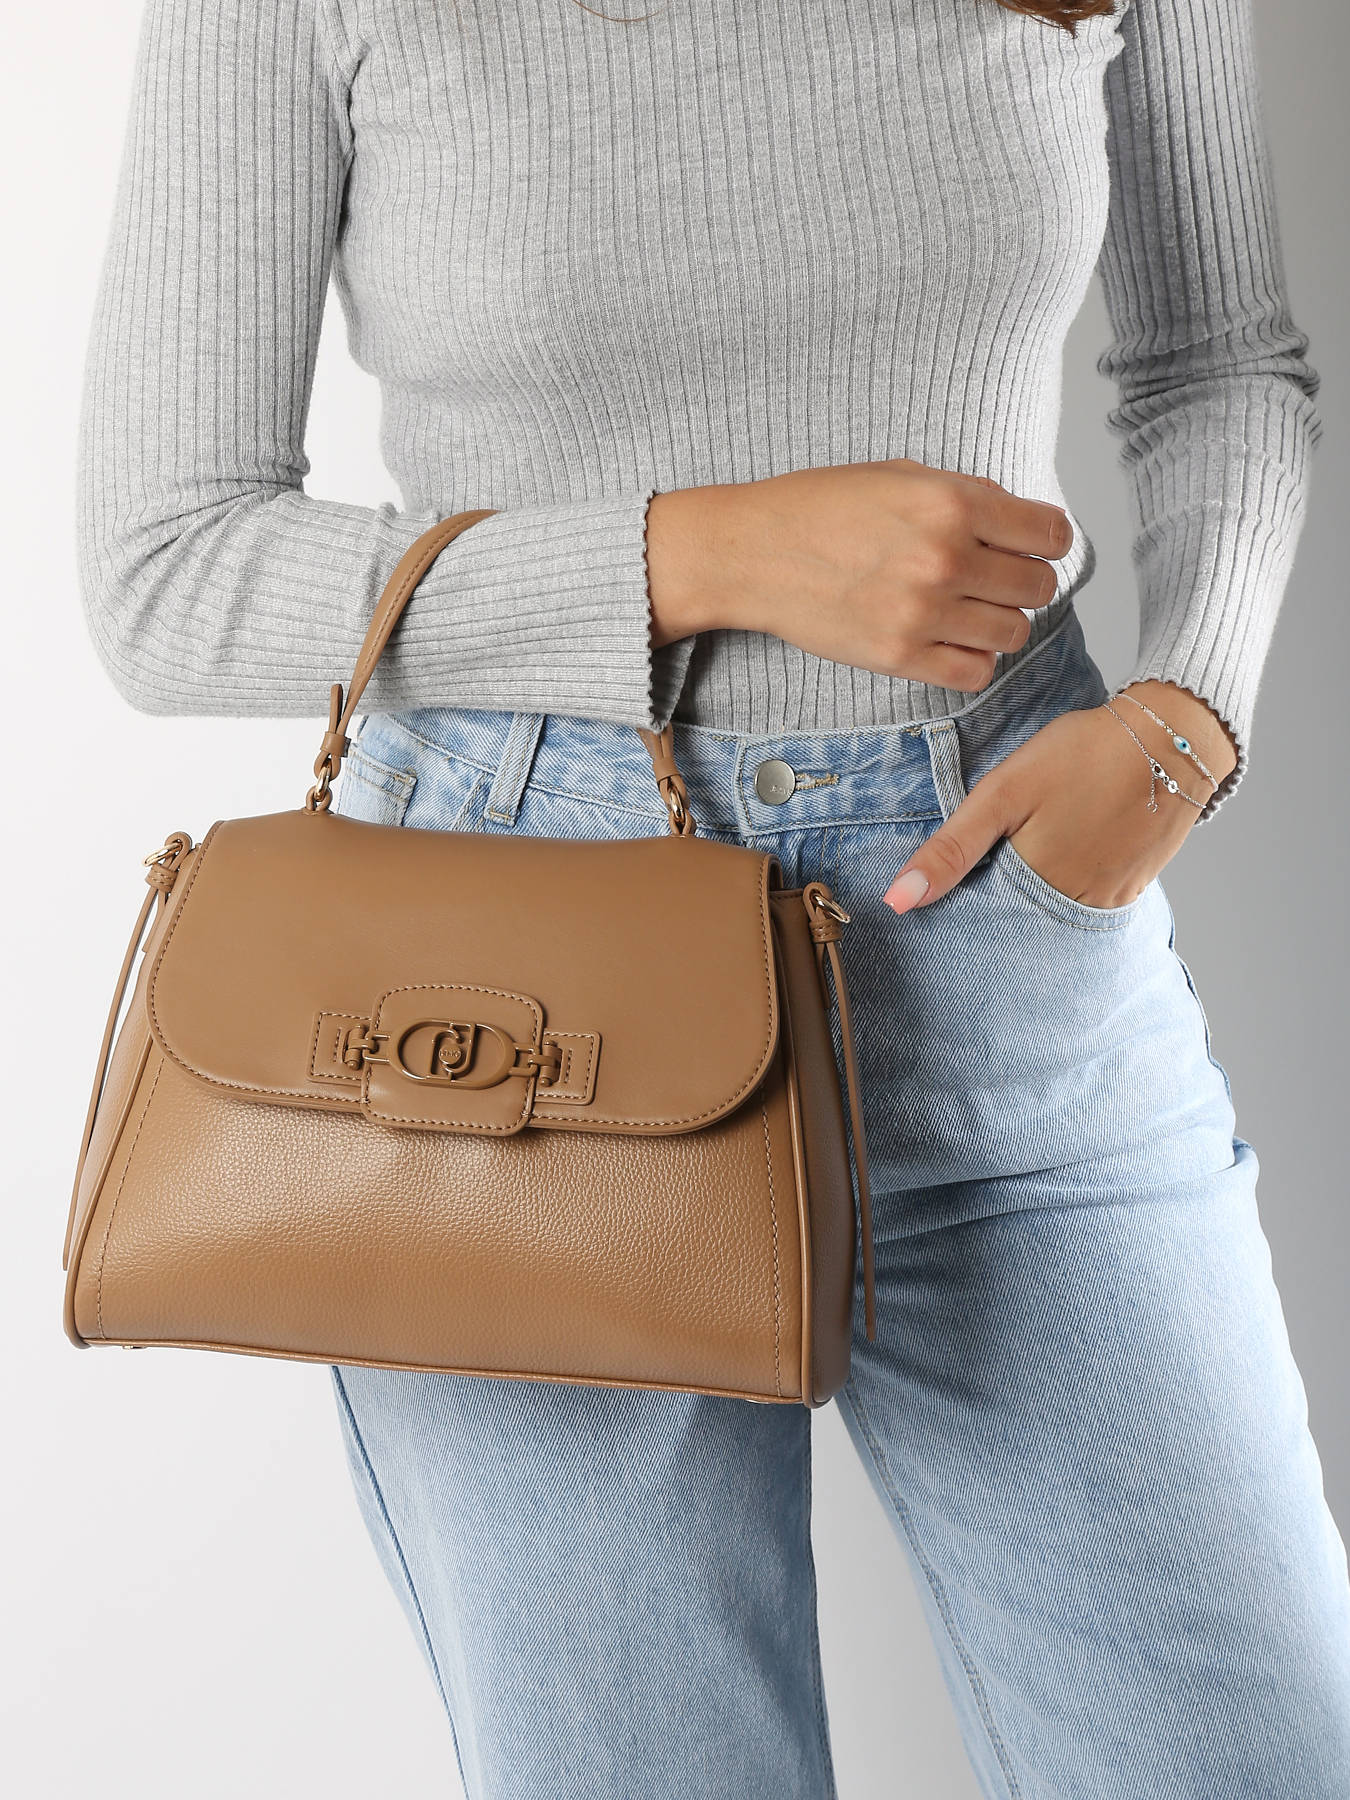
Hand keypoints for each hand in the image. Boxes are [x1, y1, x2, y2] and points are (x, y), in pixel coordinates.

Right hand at [645, 460, 1072, 690]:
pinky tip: (953, 640)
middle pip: (1037, 586)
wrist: (752, 553)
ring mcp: (923, 613)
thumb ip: (966, 494)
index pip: (1049, 533)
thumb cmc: (818, 508)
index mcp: (951, 503)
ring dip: (1002, 622)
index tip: (1035, 545)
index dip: (1047, 540)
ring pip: (1014, 632)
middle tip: (998, 578)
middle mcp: (944, 559)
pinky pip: (976, 671)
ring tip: (973, 610)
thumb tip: (1021, 522)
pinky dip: (975, 659)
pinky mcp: (900, 657)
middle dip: (1024, 581)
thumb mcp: (900, 474)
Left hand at [881, 680, 1239, 914]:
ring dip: (1031, 906)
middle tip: (984, 881)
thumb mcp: (1003, 794)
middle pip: (1018, 927)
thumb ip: (951, 849)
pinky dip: (1067, 894)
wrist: (1170, 738)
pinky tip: (1059, 865)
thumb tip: (897, 901)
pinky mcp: (1132, 889)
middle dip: (995, 914)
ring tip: (1020, 869)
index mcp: (1033, 887)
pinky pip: (1087, 907)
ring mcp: (1108, 901)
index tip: (940, 908)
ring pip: (1053, 919)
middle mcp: (1073, 907)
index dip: (959, 913)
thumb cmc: (1081, 755)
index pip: (981, 925)